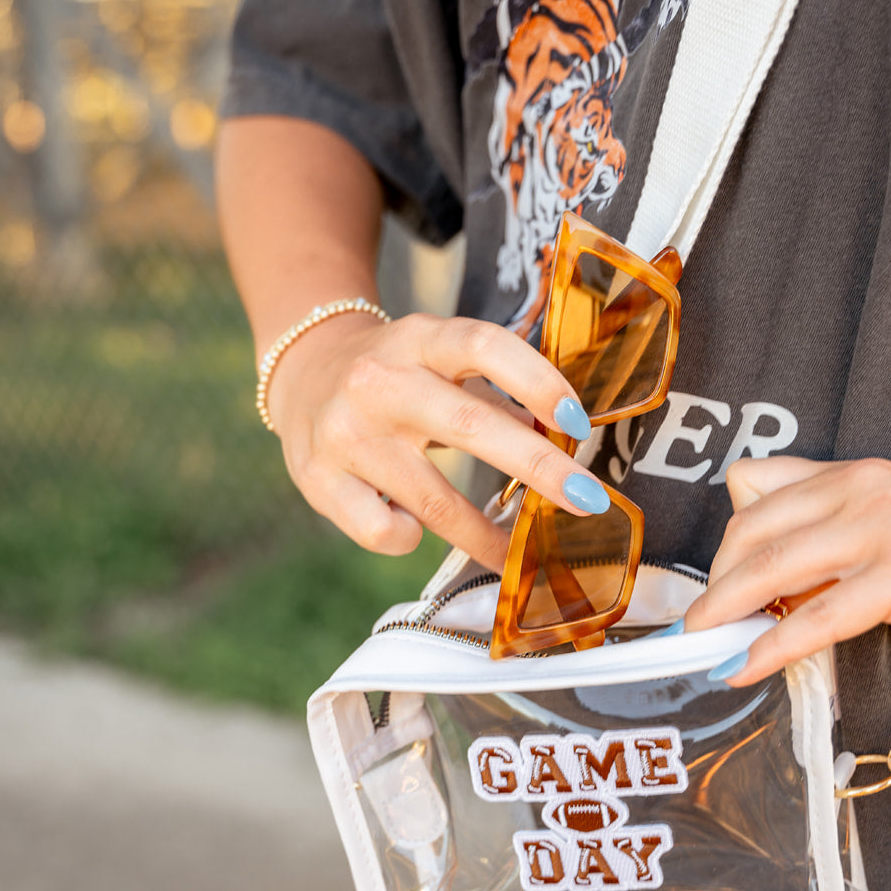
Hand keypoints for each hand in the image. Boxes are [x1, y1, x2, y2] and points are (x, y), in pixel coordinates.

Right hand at [268, 310, 603, 570]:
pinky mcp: (320, 481)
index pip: (482, 346)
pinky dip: (410, 537)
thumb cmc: (395, 374)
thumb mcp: (438, 360)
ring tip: (519, 551)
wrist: (302, 377)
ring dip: (487, 534)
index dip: (536, 381)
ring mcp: (345, 434)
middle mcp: (379, 382)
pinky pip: (384, 531)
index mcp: (418, 340)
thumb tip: (561, 441)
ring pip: (433, 500)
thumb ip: (493, 394)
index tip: (578, 422)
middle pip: (469, 426)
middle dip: (539, 468)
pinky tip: (415, 525)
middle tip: (588, 501)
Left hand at [682, 456, 890, 684]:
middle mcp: (860, 489)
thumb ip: (843, 536)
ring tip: (700, 644)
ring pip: (771, 567)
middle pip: (751, 527)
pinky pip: (817, 617)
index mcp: (856, 473)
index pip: (756, 487)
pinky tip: (747, 668)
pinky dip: (772, 647)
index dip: (725, 536)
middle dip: (714, 579)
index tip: (715, 577)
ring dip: (724, 611)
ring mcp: (880, 530)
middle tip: (698, 622)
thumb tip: (786, 583)